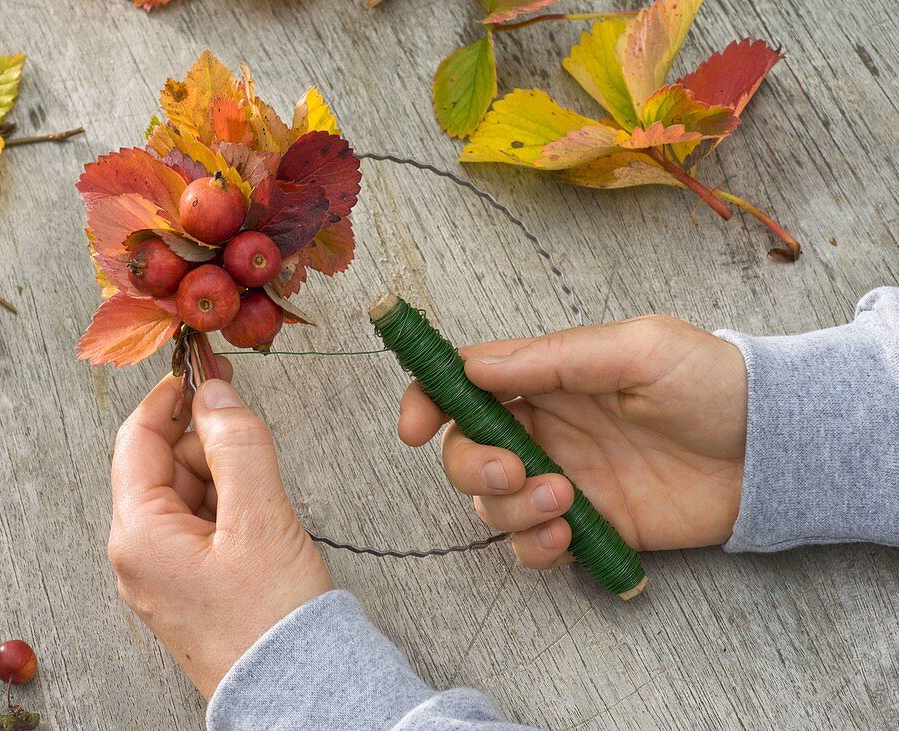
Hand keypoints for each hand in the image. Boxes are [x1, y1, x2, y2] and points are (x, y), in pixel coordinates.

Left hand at [108, 363, 331, 697]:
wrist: (296, 693)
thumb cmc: (272, 621)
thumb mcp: (260, 517)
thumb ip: (238, 443)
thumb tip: (216, 392)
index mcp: (139, 534)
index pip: (137, 440)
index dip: (170, 398)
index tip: (202, 370)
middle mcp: (139, 554)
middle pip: (163, 465)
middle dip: (208, 441)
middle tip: (253, 436)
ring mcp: (162, 572)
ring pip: (186, 493)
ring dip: (223, 474)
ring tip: (266, 498)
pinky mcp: (188, 585)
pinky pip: (200, 524)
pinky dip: (229, 505)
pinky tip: (260, 518)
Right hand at [399, 315, 746, 569]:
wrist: (770, 450)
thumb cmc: (711, 382)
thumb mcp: (636, 349)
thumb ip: (554, 357)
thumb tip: (475, 364)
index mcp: (546, 377)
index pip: (464, 385)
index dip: (426, 401)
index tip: (413, 426)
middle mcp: (543, 428)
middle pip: (465, 451)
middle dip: (473, 464)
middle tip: (518, 469)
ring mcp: (561, 478)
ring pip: (490, 502)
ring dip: (510, 507)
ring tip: (565, 500)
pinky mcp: (586, 525)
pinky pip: (530, 545)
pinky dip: (533, 547)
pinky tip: (566, 535)